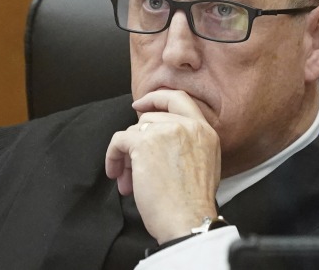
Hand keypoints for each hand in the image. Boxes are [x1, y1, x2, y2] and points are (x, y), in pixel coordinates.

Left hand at [105, 90, 220, 242]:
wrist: (188, 219)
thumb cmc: (193, 204)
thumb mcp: (204, 165)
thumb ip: (188, 145)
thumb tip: (158, 144)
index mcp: (204, 131)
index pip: (179, 99)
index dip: (156, 99)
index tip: (140, 106)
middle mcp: (187, 126)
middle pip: (150, 119)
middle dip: (138, 141)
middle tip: (134, 165)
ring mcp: (166, 131)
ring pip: (134, 131)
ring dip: (127, 155)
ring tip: (128, 179)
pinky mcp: (145, 142)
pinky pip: (119, 140)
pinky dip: (113, 156)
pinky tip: (116, 173)